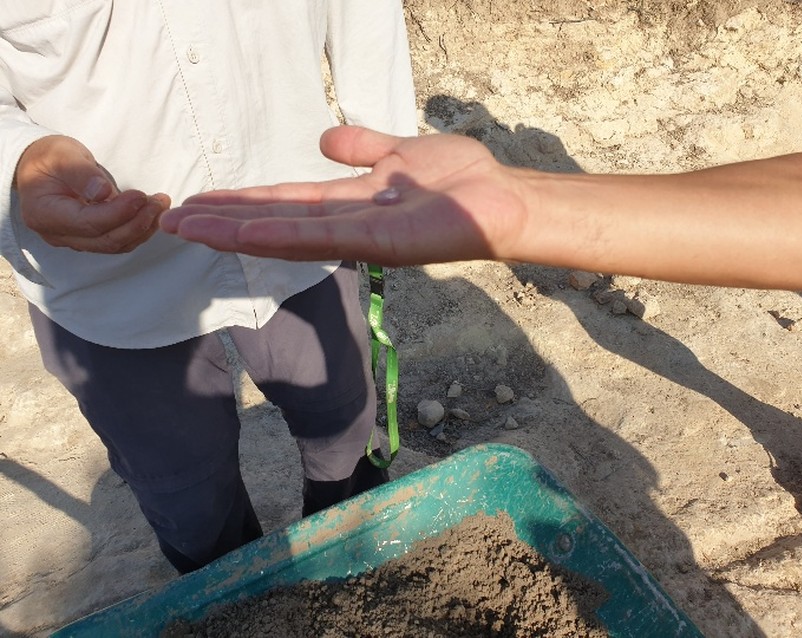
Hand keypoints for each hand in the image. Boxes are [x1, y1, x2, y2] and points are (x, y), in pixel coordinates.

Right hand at [15, 135, 169, 252]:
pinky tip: (151, 213)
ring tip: (160, 205)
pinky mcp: (89, 239)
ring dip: (142, 228)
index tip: (141, 196)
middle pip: (106, 240)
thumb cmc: (49, 158)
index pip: (89, 223)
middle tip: (160, 202)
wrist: (41, 167)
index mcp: (45, 214)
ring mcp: (74, 240)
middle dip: (138, 222)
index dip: (119, 212)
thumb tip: (104, 193)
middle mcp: (58, 234)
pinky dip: (137, 230)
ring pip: (115, 244)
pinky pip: (117, 241)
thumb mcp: (62, 155)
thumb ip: (82, 173)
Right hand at [160, 126, 530, 265]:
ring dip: (234, 233)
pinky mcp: (374, 245)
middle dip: (224, 222)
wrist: (501, 199)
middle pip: (273, 221)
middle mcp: (345, 223)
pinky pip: (318, 238)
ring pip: (284, 234)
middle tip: (173, 222)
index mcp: (349, 202)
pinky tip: (239, 234)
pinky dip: (276, 238)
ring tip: (187, 229)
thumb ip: (362, 147)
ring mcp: (357, 237)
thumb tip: (324, 141)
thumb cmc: (458, 178)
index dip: (243, 202)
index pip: (284, 202)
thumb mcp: (399, 150)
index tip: (201, 201)